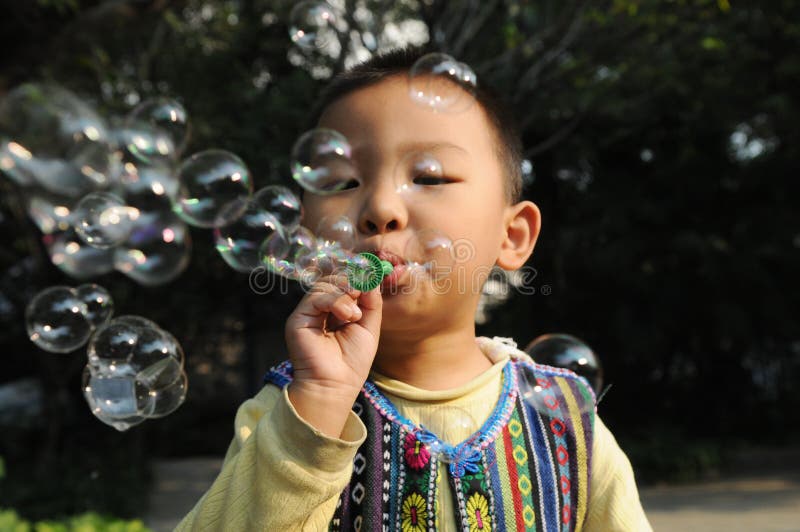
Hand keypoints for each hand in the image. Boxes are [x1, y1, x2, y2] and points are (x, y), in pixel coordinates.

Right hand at [284, 274, 381, 436]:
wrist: (335, 386)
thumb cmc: (352, 362)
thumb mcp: (369, 327)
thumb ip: (371, 302)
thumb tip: (372, 278)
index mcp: (335, 311)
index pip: (343, 283)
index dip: (357, 278)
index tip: (372, 279)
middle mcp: (319, 310)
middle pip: (332, 280)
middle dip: (352, 284)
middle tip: (364, 295)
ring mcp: (307, 313)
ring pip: (324, 285)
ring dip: (345, 294)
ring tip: (355, 316)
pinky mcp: (298, 319)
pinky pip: (316, 297)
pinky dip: (335, 301)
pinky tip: (348, 316)